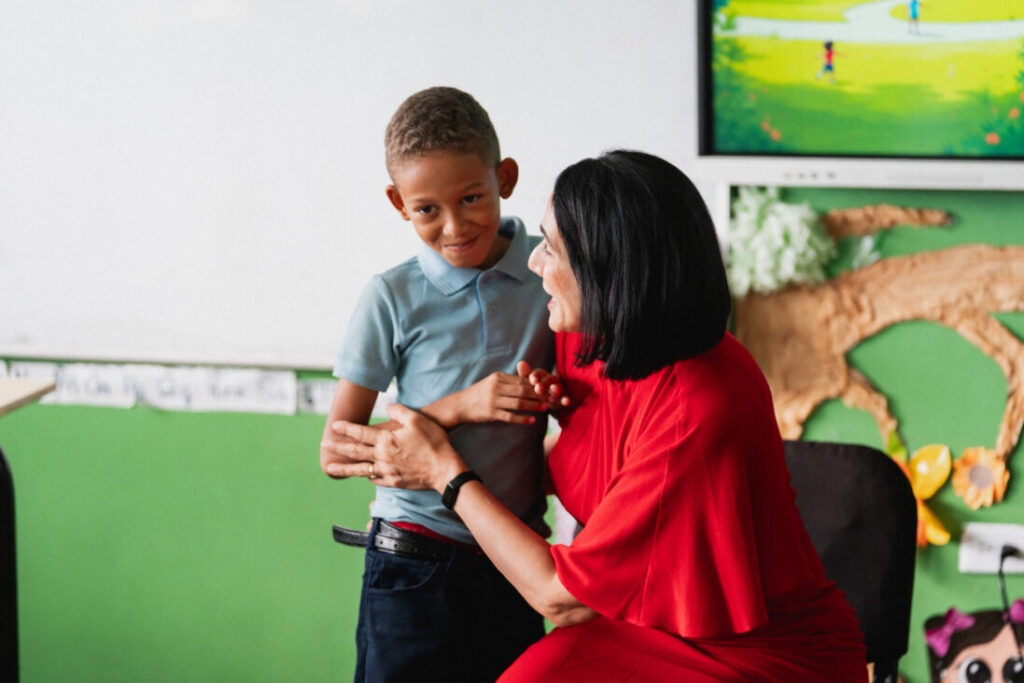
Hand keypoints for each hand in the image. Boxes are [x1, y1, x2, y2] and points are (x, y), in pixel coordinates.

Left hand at [326, 404, 465, 492]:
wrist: (445, 470)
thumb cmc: (434, 443)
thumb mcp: (417, 420)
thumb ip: (399, 411)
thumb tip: (387, 406)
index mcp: (386, 440)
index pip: (360, 433)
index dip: (346, 428)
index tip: (334, 426)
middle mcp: (383, 457)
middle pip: (354, 452)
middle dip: (337, 448)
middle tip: (323, 446)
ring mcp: (387, 471)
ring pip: (360, 469)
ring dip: (343, 468)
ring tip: (330, 468)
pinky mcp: (394, 482)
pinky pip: (375, 479)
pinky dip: (366, 476)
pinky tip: (362, 475)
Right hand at [446, 366, 552, 425]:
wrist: (460, 405)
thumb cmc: (479, 393)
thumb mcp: (492, 382)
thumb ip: (508, 381)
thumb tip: (528, 380)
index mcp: (498, 378)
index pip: (522, 380)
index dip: (537, 384)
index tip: (549, 388)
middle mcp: (496, 387)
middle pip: (523, 390)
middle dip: (539, 394)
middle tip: (552, 398)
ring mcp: (493, 401)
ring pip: (518, 403)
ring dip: (534, 406)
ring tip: (546, 408)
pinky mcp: (491, 413)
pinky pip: (510, 416)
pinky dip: (522, 419)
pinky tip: (532, 420)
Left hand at [519, 361, 570, 411]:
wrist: (549, 398)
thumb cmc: (536, 387)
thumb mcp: (530, 383)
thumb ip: (525, 374)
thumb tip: (520, 363)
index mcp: (541, 375)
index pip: (538, 373)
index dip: (535, 376)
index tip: (531, 380)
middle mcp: (551, 379)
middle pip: (548, 380)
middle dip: (543, 384)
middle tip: (538, 389)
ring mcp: (558, 388)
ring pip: (557, 387)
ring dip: (555, 389)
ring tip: (554, 390)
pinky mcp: (564, 397)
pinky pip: (565, 398)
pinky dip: (566, 399)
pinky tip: (566, 402)